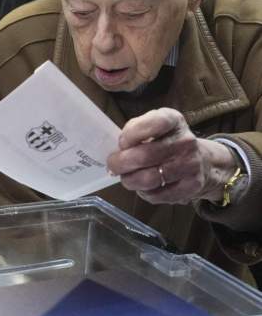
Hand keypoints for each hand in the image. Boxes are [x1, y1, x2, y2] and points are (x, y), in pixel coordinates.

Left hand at [107, 108, 237, 204]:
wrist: (202, 162)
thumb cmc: (166, 141)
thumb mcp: (152, 126)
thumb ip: (134, 132)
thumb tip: (118, 151)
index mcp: (173, 120)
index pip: (154, 123)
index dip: (131, 134)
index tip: (121, 143)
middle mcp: (185, 141)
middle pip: (145, 156)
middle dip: (121, 163)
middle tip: (113, 165)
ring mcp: (191, 164)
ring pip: (149, 178)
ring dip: (130, 180)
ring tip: (126, 178)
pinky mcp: (192, 186)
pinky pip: (159, 195)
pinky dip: (144, 193)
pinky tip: (143, 187)